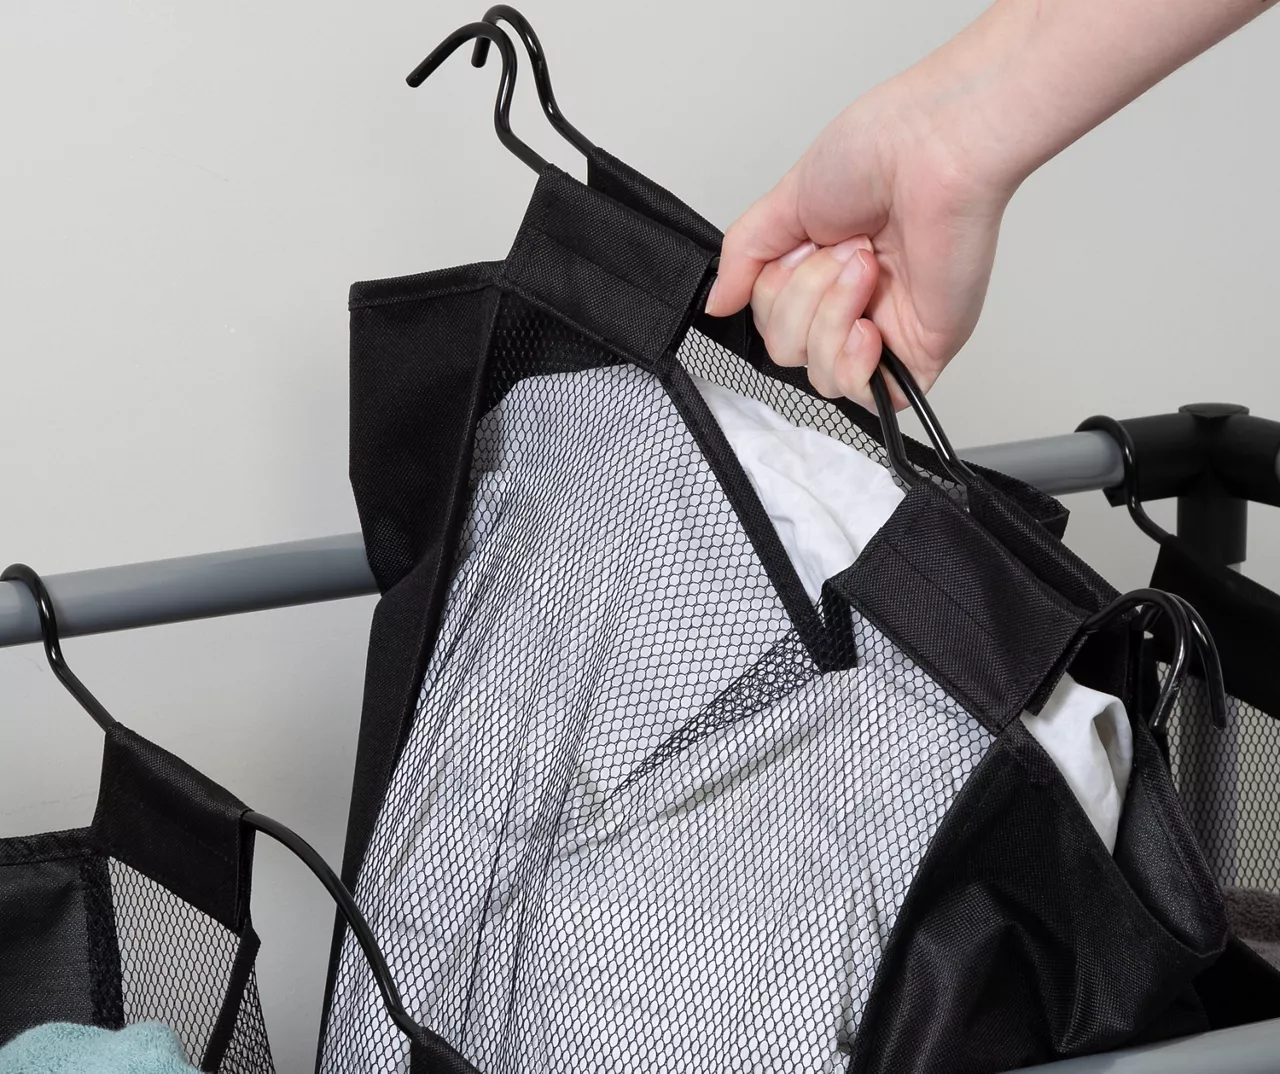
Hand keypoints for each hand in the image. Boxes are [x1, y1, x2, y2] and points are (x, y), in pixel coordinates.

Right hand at [707, 70, 1014, 408]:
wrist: (936, 148)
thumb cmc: (882, 150)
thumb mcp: (785, 202)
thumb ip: (743, 258)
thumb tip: (716, 305)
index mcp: (821, 271)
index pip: (769, 321)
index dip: (773, 291)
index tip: (803, 245)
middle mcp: (852, 303)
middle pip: (786, 351)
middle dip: (802, 298)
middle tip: (844, 250)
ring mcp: (885, 330)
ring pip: (819, 375)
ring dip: (829, 316)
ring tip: (866, 266)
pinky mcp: (920, 351)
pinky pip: (867, 394)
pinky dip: (853, 362)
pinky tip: (868, 322)